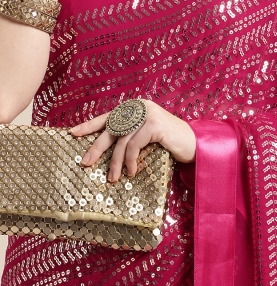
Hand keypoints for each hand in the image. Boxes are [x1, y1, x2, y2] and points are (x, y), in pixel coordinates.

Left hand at [70, 100, 195, 182]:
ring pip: (122, 140)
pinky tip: (131, 172)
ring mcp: (147, 113)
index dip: (90, 125)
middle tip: (85, 163)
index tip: (73, 133)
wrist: (194, 144)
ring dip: (116, 162)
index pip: (109, 116)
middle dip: (96, 147)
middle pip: (112, 128)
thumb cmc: (169, 144)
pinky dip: (130, 161)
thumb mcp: (145, 137)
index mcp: (136, 108)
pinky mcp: (154, 124)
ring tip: (113, 178)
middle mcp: (140, 107)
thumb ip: (129, 136)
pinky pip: (134, 145)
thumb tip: (101, 151)